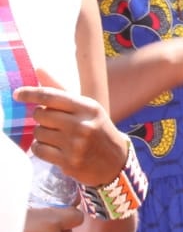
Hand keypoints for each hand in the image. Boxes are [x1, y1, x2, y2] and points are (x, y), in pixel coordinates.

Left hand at [13, 69, 128, 186]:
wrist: (115, 161)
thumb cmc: (97, 129)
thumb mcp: (86, 108)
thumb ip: (61, 90)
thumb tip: (38, 69)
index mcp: (88, 107)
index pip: (52, 96)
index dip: (31, 94)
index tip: (17, 94)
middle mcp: (83, 125)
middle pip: (41, 114)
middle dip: (40, 116)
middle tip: (50, 121)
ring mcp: (76, 145)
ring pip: (38, 132)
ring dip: (41, 133)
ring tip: (55, 136)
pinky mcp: (69, 162)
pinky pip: (39, 150)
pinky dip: (40, 147)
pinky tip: (52, 147)